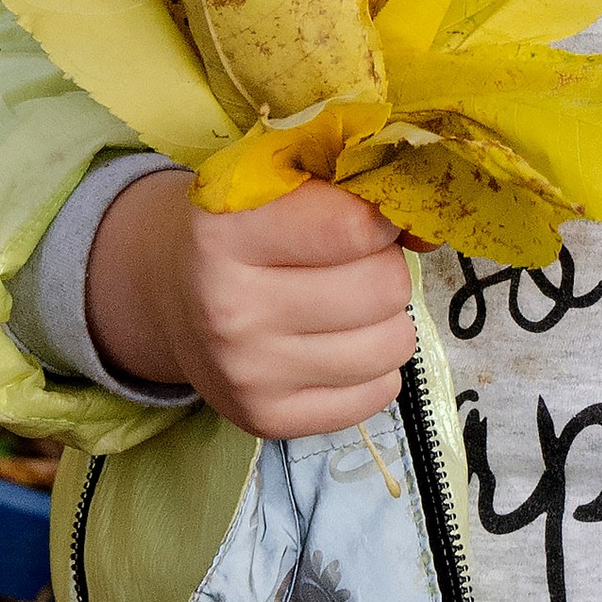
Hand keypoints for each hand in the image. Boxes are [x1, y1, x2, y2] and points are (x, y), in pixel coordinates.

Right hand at [86, 169, 417, 441]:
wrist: (171, 295)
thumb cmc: (244, 225)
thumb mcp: (277, 181)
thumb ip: (351, 187)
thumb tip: (430, 230)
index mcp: (226, 231)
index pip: (354, 226)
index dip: (381, 218)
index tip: (367, 219)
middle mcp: (229, 308)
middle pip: (383, 287)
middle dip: (384, 268)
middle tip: (353, 265)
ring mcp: (248, 373)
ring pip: (391, 344)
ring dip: (386, 320)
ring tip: (348, 305)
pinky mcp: (267, 420)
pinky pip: (377, 396)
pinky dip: (374, 368)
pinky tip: (337, 345)